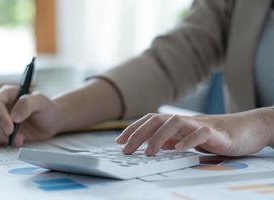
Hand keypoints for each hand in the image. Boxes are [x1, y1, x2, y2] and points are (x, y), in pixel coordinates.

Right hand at [0, 86, 61, 146]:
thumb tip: (13, 117)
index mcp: (6, 94)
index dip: (0, 117)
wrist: (50, 122)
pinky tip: (11, 144)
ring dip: (2, 139)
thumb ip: (27, 104)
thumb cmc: (46, 108)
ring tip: (20, 141)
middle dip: (3, 132)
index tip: (10, 129)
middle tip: (20, 139)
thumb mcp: (41, 101)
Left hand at [116, 108, 273, 155]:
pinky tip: (179, 150)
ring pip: (175, 123)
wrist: (246, 129)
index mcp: (177, 123)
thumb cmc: (214, 136)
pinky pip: (201, 133)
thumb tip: (150, 146)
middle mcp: (185, 121)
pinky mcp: (217, 133)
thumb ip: (171, 141)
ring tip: (149, 152)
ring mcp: (200, 124)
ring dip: (159, 137)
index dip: (133, 129)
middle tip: (127, 150)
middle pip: (157, 120)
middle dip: (139, 134)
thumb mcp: (188, 139)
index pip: (150, 121)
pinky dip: (189, 140)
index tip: (119, 141)